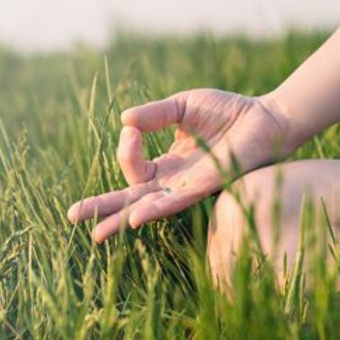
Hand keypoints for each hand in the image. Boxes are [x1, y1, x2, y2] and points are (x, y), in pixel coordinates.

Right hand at [65, 88, 302, 241]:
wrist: (266, 118)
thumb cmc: (229, 112)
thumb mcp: (183, 106)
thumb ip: (154, 115)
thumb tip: (124, 121)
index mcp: (169, 164)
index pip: (133, 165)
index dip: (125, 148)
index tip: (132, 128)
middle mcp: (176, 182)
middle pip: (131, 199)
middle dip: (102, 209)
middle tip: (72, 218)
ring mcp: (190, 188)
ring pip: (148, 207)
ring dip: (121, 218)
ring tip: (97, 233)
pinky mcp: (207, 187)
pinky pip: (175, 203)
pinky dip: (153, 209)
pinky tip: (136, 218)